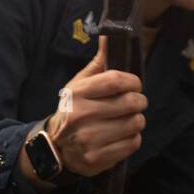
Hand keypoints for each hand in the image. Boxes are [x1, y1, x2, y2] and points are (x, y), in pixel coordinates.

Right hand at [27, 36, 147, 183]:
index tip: (134, 85)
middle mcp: (81, 115)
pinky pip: (132, 143)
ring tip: (127, 120)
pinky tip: (122, 136)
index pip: (117, 80)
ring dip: (136, 121)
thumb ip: (98, 63)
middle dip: (138, 102)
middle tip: (133, 104)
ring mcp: (89, 139)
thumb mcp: (79, 85)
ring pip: (135, 124)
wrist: (55, 148)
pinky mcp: (97, 158)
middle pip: (130, 103)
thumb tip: (109, 35)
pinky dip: (132, 138)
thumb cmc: (73, 110)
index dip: (133, 82)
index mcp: (77, 93)